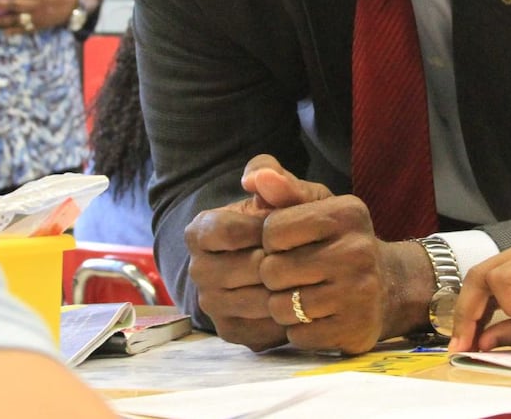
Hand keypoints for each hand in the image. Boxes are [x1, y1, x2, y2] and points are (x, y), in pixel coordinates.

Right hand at [184, 155, 332, 351]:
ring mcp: (211, 305)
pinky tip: (306, 300)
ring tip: (312, 276)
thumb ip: (280, 181)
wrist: (298, 260)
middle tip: (310, 255)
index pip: (227, 231)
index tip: (291, 226)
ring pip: (257, 301)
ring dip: (288, 289)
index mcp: (199, 232)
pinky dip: (289, 316)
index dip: (263, 228)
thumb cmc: (292, 221)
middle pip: (245, 268)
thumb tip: (258, 177)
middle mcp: (197, 270)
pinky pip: (263, 328)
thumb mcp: (292, 196)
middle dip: (281, 261)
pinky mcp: (231, 332)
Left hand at [241, 156, 377, 353]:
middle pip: (272, 271)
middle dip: (274, 275)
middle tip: (294, 273)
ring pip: (282, 308)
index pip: (271, 230)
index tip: (288, 244)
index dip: (271, 241)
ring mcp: (360, 293)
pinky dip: (299, 330)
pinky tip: (317, 316)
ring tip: (303, 295)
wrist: (390, 286)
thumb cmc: (340, 240)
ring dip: (283, 306)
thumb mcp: (318, 205)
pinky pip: (297, 336)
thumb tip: (254, 178)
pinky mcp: (356, 329)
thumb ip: (282, 187)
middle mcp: (358, 251)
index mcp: (347, 212)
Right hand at [448, 235, 510, 352]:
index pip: (500, 278)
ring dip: (477, 306)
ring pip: (485, 275)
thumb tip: (482, 343)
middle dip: (469, 310)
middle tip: (460, 343)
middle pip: (483, 273)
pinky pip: (498, 276)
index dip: (505, 305)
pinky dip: (491, 299)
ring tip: (470, 337)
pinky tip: (486, 322)